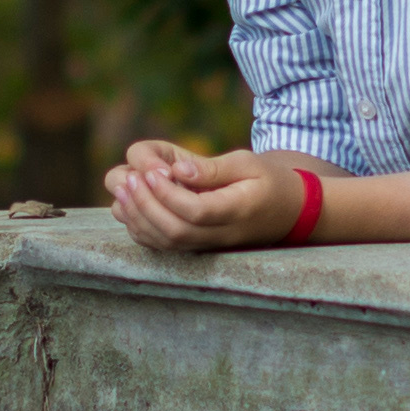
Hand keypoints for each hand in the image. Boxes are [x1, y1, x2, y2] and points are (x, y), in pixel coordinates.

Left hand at [104, 139, 303, 251]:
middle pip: (176, 232)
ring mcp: (208, 245)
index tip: (154, 171)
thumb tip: (178, 170)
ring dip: (138, 217)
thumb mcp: (248, 164)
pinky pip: (164, 246)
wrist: (287, 211)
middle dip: (146, 205)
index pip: (197, 212)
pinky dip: (140, 229)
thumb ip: (213, 169)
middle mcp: (221, 235)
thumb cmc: (268, 181)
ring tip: (122, 188)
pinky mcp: (198, 246)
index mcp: (238, 211)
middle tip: (130, 178)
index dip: (169, 194)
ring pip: (167, 243)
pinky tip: (128, 204)